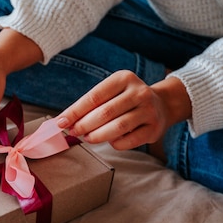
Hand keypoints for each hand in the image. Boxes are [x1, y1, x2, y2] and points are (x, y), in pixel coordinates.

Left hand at [56, 70, 191, 149]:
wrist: (162, 105)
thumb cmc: (127, 100)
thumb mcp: (112, 93)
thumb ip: (92, 105)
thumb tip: (65, 121)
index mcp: (124, 78)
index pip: (94, 96)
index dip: (75, 111)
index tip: (60, 122)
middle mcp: (139, 92)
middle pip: (105, 112)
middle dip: (84, 125)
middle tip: (73, 132)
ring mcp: (149, 111)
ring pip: (118, 127)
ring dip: (98, 136)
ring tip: (88, 138)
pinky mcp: (154, 129)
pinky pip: (129, 141)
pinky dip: (115, 143)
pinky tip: (110, 141)